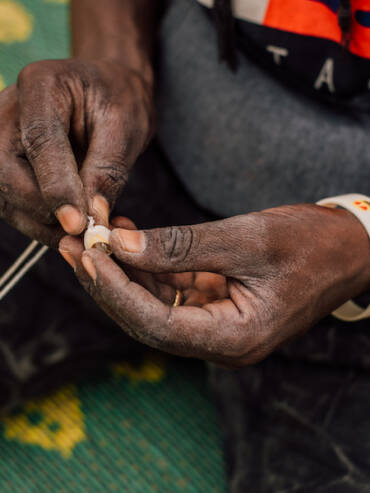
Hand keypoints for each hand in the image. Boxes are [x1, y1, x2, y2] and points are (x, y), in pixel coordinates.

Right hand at [0, 58, 153, 245]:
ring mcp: (1, 140)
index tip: (78, 223)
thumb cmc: (119, 101)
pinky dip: (46, 226)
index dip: (57, 187)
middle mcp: (8, 112)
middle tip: (89, 236)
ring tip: (91, 235)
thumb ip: (107, 171)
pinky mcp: (7, 167)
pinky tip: (78, 231)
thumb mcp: (125, 127)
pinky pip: (17, 206)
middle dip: (47, 213)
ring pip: (8, 198)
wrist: (108, 94)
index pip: (39, 141)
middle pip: (9, 174)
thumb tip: (91, 217)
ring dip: (47, 227)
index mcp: (41, 86)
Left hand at [61, 204, 369, 367]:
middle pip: (148, 318)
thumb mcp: (248, 239)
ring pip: (154, 302)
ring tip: (93, 235)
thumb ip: (183, 246)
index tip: (89, 256)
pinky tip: (127, 236)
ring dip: (123, 270)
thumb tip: (122, 244)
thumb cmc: (312, 245)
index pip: (158, 324)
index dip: (118, 291)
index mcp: (236, 338)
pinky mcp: (215, 302)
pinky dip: (147, 263)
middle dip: (109, 282)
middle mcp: (221, 339)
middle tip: (75, 246)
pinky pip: (171, 287)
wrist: (347, 248)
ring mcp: (217, 322)